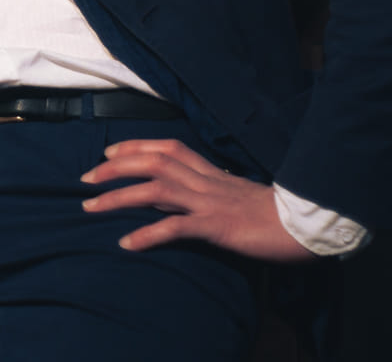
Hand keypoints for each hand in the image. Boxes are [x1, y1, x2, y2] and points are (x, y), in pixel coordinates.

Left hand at [80, 138, 315, 262]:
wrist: (306, 226)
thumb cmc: (270, 213)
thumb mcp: (231, 196)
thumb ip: (201, 191)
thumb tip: (166, 196)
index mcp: (211, 171)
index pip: (167, 147)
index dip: (134, 147)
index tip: (108, 154)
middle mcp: (206, 180)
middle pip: (153, 161)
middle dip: (115, 167)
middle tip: (85, 180)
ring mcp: (210, 201)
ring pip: (156, 189)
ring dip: (119, 196)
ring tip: (90, 207)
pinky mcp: (217, 226)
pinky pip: (176, 227)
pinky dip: (148, 234)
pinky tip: (127, 243)